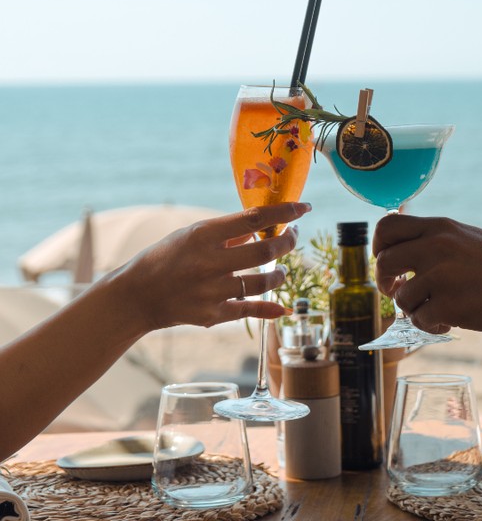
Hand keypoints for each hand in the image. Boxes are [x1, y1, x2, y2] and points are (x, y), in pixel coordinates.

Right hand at [116, 201, 309, 332]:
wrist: (136, 295)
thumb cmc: (166, 257)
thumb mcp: (192, 235)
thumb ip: (227, 233)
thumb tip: (261, 228)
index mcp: (204, 235)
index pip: (255, 218)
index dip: (285, 212)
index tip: (304, 207)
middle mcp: (210, 262)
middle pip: (265, 251)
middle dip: (288, 242)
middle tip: (293, 236)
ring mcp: (212, 291)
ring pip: (263, 282)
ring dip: (280, 274)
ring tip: (282, 269)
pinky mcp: (212, 315)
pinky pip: (249, 311)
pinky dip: (269, 309)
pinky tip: (283, 307)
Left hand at [373, 213, 481, 335]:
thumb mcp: (466, 238)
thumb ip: (434, 240)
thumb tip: (398, 249)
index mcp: (440, 227)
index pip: (386, 226)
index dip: (378, 246)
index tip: (390, 264)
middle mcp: (436, 245)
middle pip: (384, 261)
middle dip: (384, 282)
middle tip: (398, 292)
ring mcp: (442, 275)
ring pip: (400, 297)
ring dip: (413, 310)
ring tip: (436, 311)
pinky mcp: (450, 305)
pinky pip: (419, 320)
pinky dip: (429, 326)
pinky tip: (448, 323)